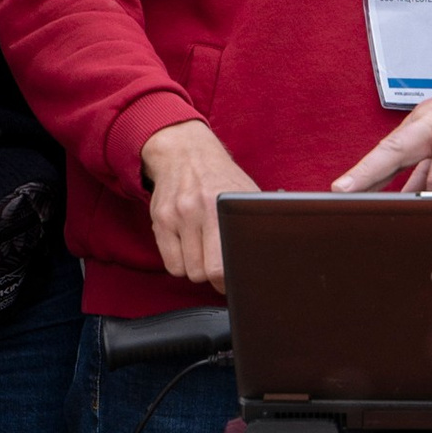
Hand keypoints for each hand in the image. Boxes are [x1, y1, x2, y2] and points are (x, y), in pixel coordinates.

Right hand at [138, 118, 256, 287]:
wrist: (185, 152)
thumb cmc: (220, 178)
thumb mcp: (245, 193)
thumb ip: (255, 222)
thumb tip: (271, 256)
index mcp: (222, 205)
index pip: (225, 263)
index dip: (234, 278)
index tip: (239, 280)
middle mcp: (196, 209)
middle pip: (205, 272)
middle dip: (216, 276)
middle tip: (223, 265)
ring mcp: (175, 216)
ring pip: (188, 271)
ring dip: (199, 269)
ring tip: (206, 252)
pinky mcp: (160, 221)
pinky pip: (171, 265)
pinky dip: (182, 264)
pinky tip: (190, 249)